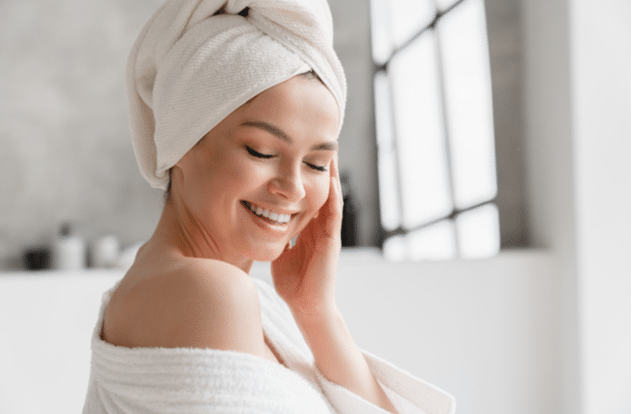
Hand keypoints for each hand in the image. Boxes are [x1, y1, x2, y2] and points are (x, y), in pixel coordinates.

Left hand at [271, 157, 342, 319]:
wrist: (307, 306)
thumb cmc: (293, 283)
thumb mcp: (279, 252)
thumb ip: (275, 236)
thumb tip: (258, 223)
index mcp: (306, 227)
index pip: (305, 194)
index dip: (302, 175)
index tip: (296, 153)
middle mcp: (318, 225)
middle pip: (319, 189)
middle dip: (316, 167)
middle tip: (314, 140)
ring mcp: (327, 231)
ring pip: (329, 195)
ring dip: (329, 173)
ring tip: (326, 150)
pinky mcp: (331, 240)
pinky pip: (333, 212)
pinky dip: (332, 194)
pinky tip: (330, 178)